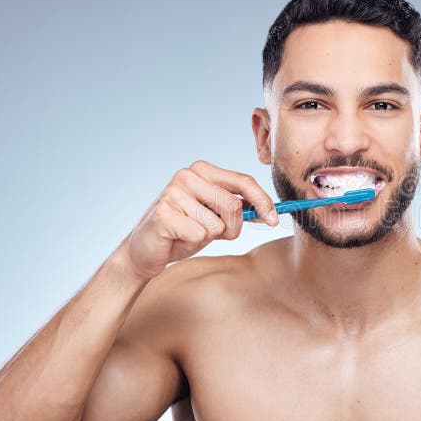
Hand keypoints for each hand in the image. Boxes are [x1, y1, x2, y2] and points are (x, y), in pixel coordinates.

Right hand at [118, 160, 277, 279]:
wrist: (146, 250)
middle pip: (234, 205)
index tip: (274, 220)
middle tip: (213, 233)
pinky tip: (177, 238)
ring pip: (218, 223)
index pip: (244, 181)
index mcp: (203, 170)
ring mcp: (173, 192)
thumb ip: (240, 209)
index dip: (263, 201)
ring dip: (210, 236)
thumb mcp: (217, 217)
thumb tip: (270, 213)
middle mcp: (188, 175)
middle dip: (232, 227)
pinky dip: (193, 243)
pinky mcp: (163, 213)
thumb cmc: (185, 231)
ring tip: (190, 233)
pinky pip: (199, 235)